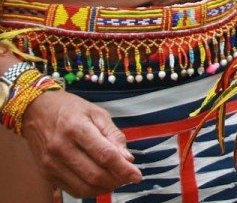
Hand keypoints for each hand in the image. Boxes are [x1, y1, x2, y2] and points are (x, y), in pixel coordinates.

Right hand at [22, 89, 140, 197]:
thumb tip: (127, 159)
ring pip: (84, 187)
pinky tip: (101, 183)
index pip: (104, 155)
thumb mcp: (97, 113)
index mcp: (76, 128)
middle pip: (94, 174)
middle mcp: (60, 148)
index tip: (137, 176)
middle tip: (128, 177)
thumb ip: (113, 135)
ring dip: (105, 188)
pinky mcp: (46, 174)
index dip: (123, 168)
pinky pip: (72, 190)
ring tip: (117, 180)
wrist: (36, 111)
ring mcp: (51, 163)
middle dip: (117, 180)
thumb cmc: (71, 109)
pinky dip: (90, 190)